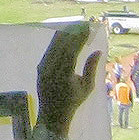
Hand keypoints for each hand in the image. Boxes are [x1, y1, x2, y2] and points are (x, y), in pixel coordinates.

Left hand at [36, 21, 109, 136]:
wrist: (52, 115)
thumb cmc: (73, 102)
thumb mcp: (87, 88)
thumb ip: (91, 68)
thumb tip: (98, 51)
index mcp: (64, 75)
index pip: (72, 50)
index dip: (80, 37)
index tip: (88, 28)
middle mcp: (51, 68)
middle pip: (62, 43)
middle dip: (74, 32)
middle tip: (85, 24)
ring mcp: (43, 67)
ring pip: (54, 44)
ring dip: (66, 34)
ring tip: (78, 27)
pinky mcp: (40, 66)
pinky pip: (50, 49)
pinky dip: (59, 41)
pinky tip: (67, 36)